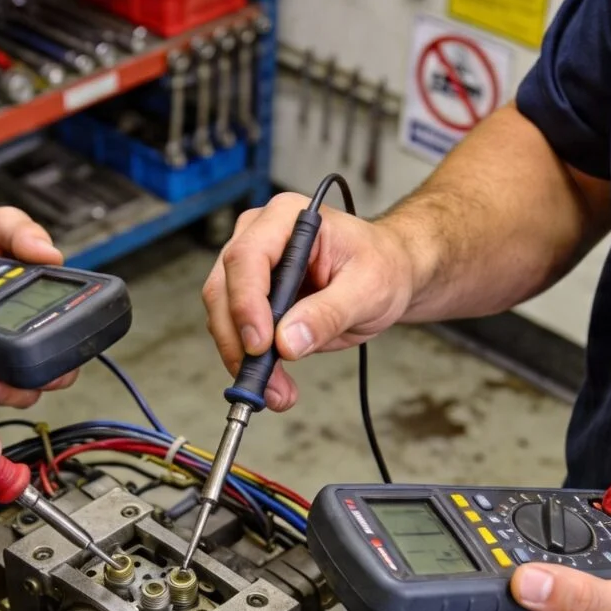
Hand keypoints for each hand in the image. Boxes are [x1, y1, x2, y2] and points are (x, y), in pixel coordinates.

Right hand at [201, 193, 418, 410]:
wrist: (388, 275)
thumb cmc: (382, 267)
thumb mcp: (368, 290)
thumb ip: (329, 314)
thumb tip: (287, 342)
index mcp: (287, 219)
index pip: (248, 257)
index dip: (247, 304)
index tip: (261, 345)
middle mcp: (259, 237)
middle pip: (224, 288)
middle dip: (239, 341)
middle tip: (265, 382)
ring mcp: (251, 268)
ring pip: (223, 316)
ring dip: (243, 360)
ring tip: (278, 392)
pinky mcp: (252, 298)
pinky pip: (236, 332)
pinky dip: (251, 364)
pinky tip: (274, 384)